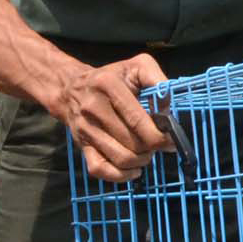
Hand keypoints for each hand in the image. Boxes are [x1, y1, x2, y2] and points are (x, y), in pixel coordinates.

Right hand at [53, 53, 171, 182]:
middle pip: (133, 142)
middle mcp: (93, 108)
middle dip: (153, 147)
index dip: (160, 135)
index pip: (138, 120)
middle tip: (159, 143)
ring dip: (141, 161)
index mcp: (108, 85)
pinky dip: (122, 176)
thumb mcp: (136, 66)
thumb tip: (172, 108)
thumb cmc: (111, 77)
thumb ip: (157, 80)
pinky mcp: (82, 146)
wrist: (70, 89)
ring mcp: (86, 130)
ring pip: (121, 158)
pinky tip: (134, 168)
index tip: (171, 139)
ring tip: (147, 152)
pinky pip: (101, 170)